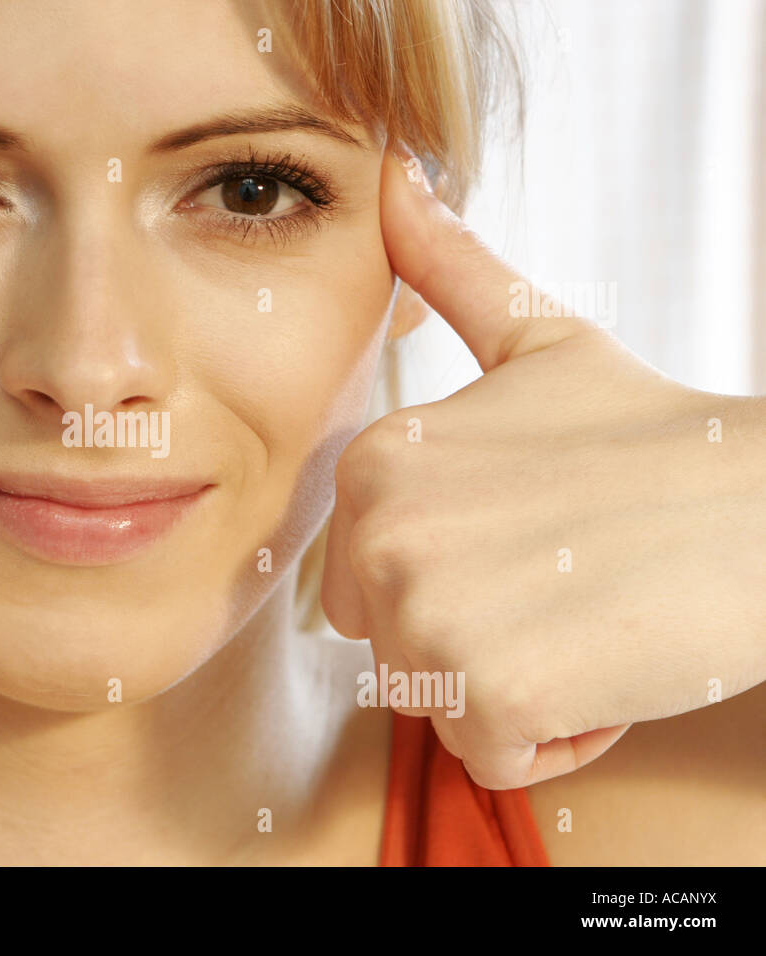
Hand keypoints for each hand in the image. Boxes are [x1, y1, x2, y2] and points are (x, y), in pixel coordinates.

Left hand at [322, 141, 765, 789]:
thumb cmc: (658, 437)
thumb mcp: (542, 341)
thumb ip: (453, 272)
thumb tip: (394, 179)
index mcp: (372, 465)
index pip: (366, 586)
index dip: (458, 582)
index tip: (538, 538)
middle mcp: (377, 535)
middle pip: (399, 650)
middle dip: (476, 640)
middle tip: (569, 578)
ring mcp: (426, 614)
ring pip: (445, 707)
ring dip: (522, 687)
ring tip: (590, 615)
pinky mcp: (486, 693)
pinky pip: (495, 757)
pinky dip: (558, 735)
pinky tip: (609, 664)